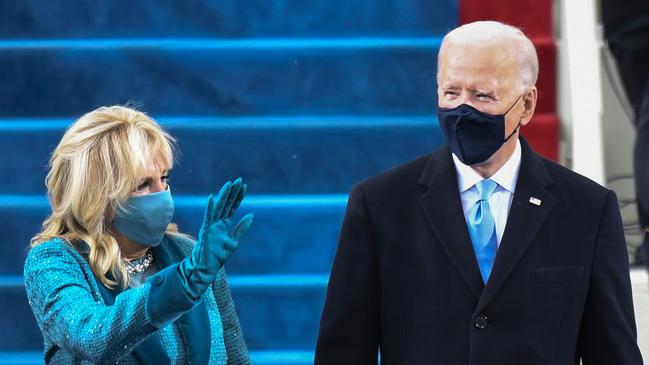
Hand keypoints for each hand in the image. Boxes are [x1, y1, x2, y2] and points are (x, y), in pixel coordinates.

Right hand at [178, 178, 253, 299]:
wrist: (207, 268)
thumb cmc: (218, 257)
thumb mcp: (234, 242)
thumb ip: (241, 229)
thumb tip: (251, 215)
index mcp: (224, 226)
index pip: (232, 208)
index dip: (238, 197)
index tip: (244, 186)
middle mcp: (217, 223)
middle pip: (226, 205)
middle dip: (232, 193)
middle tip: (238, 180)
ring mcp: (211, 226)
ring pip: (219, 208)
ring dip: (224, 196)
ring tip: (229, 184)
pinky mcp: (206, 231)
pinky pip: (208, 217)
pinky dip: (210, 208)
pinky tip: (212, 197)